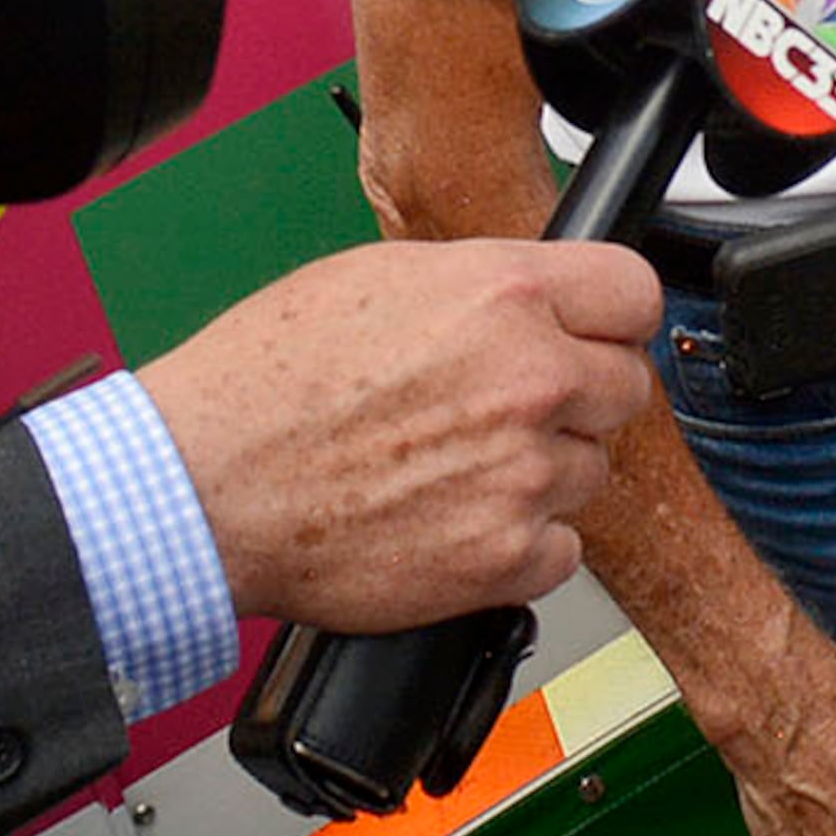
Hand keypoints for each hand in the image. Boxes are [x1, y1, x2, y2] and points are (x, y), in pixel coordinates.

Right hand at [139, 236, 661, 627]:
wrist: (200, 488)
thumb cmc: (262, 383)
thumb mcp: (380, 279)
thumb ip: (483, 288)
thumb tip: (536, 295)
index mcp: (505, 295)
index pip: (635, 294)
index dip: (612, 317)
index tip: (596, 333)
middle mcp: (531, 378)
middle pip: (625, 387)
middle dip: (576, 398)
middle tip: (506, 410)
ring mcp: (523, 471)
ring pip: (591, 470)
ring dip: (541, 473)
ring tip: (455, 468)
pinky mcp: (504, 555)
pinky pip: (562, 549)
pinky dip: (520, 546)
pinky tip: (455, 521)